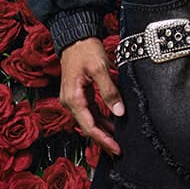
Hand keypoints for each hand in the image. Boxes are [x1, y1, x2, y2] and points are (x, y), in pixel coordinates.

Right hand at [59, 37, 123, 156]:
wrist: (75, 37)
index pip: (89, 126)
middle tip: (119, 151)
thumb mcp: (100, 69)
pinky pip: (91, 113)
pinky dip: (101, 121)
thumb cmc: (85, 50)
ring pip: (90, 121)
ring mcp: (74, 99)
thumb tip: (119, 111)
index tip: (117, 148)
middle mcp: (70, 102)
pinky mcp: (79, 95)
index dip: (104, 139)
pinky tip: (112, 125)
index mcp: (73, 98)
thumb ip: (109, 91)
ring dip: (103, 131)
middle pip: (88, 127)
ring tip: (118, 141)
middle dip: (104, 140)